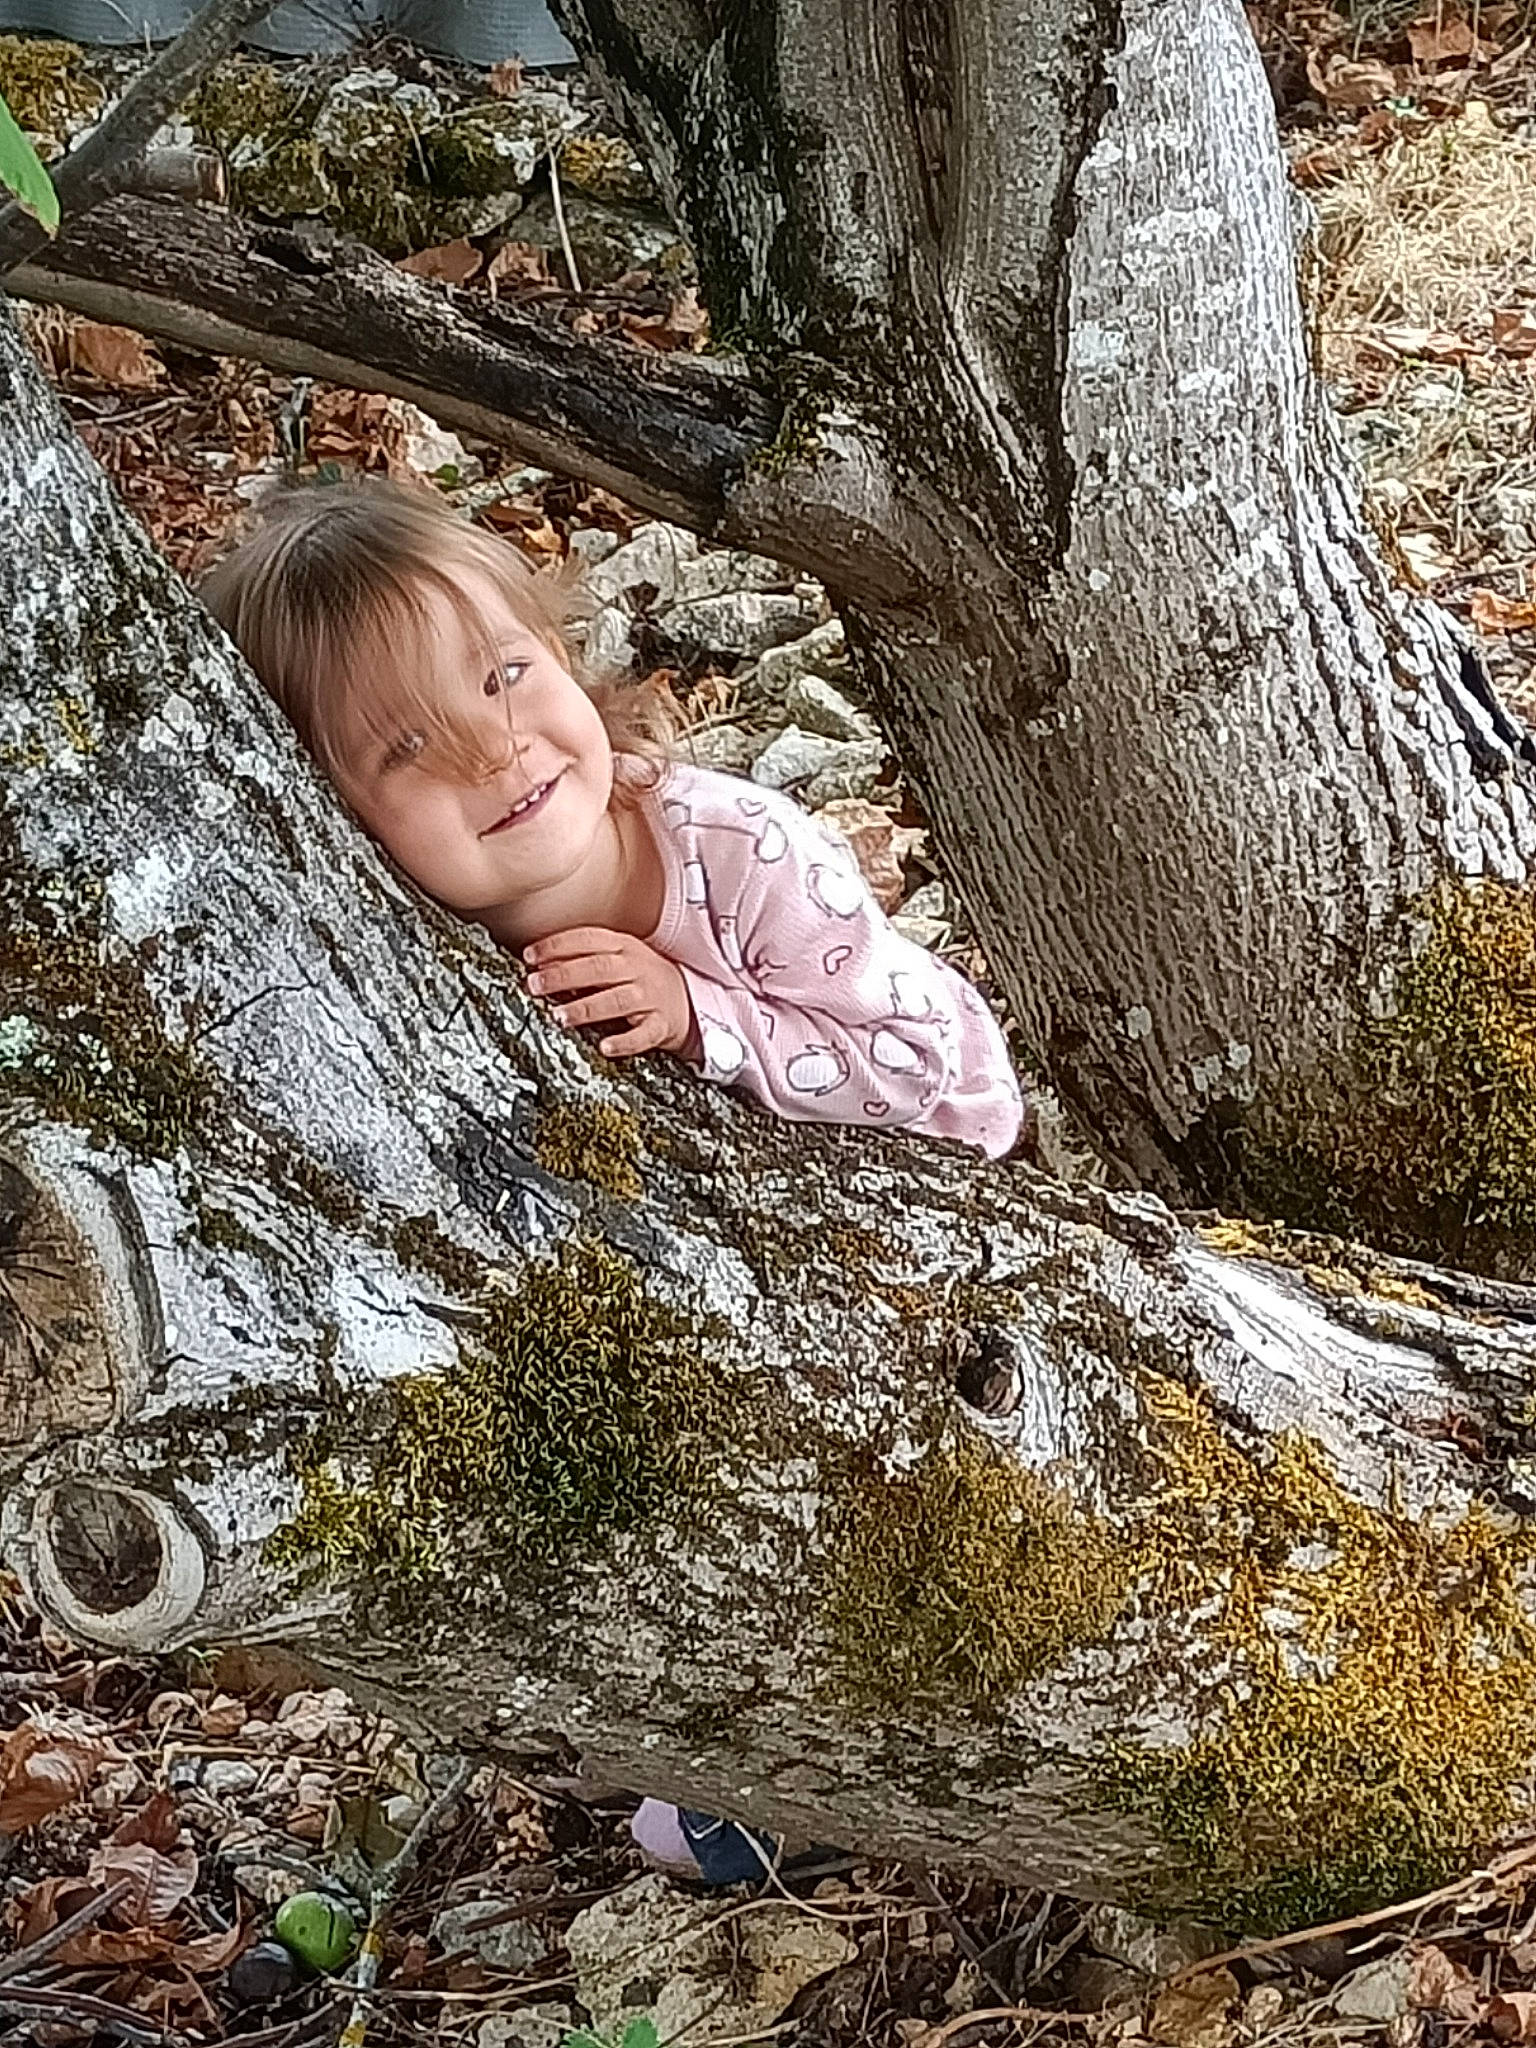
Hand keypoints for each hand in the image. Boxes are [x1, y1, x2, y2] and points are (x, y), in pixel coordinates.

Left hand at [524, 927, 696, 1058]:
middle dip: (564, 975)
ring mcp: (650, 996)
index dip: (557, 946)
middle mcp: (637, 968)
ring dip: (586, 1008)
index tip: (530, 956)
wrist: (687, 999)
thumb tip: (539, 966)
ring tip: (560, 1017)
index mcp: (623, 946)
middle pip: (598, 968)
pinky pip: (643, 1034)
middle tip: (535, 986)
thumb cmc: (640, 978)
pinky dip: (625, 1041)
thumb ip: (580, 960)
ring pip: (617, 1000)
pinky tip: (605, 1046)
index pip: (587, 939)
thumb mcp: (615, 959)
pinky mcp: (661, 1024)